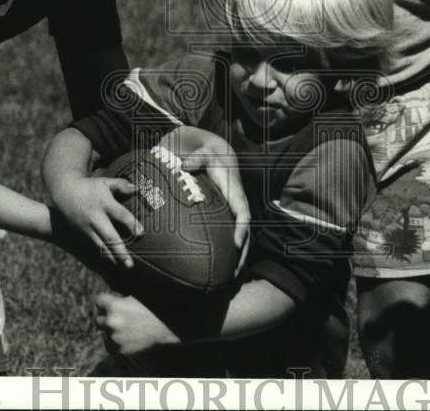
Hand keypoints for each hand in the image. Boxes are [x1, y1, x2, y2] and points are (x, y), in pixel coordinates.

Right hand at [52, 176, 142, 269]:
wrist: (63, 194)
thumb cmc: (89, 188)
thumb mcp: (104, 183)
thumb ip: (121, 185)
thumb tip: (137, 188)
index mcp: (104, 204)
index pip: (120, 215)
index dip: (131, 224)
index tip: (141, 233)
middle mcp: (96, 218)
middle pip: (110, 237)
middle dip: (120, 251)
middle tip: (130, 265)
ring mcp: (88, 229)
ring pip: (101, 247)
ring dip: (112, 258)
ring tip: (123, 268)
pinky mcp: (83, 235)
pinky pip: (93, 249)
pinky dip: (101, 259)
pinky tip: (110, 267)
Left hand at [93, 292, 177, 354]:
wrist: (166, 328)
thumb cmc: (153, 307)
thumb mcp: (136, 294)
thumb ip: (120, 293)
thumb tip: (112, 289)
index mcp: (114, 306)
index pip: (98, 300)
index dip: (106, 300)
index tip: (112, 301)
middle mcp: (111, 322)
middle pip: (98, 319)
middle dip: (106, 316)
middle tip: (119, 316)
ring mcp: (114, 338)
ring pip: (104, 333)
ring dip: (111, 330)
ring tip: (125, 327)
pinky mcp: (119, 350)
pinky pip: (110, 345)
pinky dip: (115, 341)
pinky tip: (126, 336)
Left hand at [159, 126, 250, 269]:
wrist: (211, 149)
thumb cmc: (206, 151)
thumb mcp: (203, 150)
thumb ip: (196, 158)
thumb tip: (184, 164)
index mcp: (233, 190)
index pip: (242, 212)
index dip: (241, 228)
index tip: (236, 244)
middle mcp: (235, 202)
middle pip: (245, 231)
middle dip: (242, 253)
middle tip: (233, 275)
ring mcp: (230, 209)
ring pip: (240, 236)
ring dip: (238, 257)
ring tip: (228, 279)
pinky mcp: (223, 213)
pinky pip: (229, 233)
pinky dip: (228, 251)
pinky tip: (218, 266)